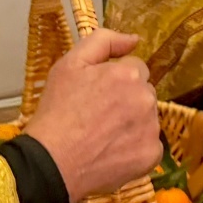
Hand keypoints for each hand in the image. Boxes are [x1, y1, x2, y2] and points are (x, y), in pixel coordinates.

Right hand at [25, 29, 161, 202]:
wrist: (51, 162)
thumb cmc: (57, 112)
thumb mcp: (69, 64)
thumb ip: (103, 41)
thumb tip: (134, 39)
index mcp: (129, 74)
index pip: (135, 68)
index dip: (114, 79)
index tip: (96, 94)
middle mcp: (146, 99)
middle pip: (143, 92)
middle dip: (127, 99)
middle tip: (98, 115)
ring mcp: (151, 128)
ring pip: (147, 118)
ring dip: (132, 122)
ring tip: (103, 135)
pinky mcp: (151, 154)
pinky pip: (150, 144)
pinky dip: (135, 147)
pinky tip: (112, 151)